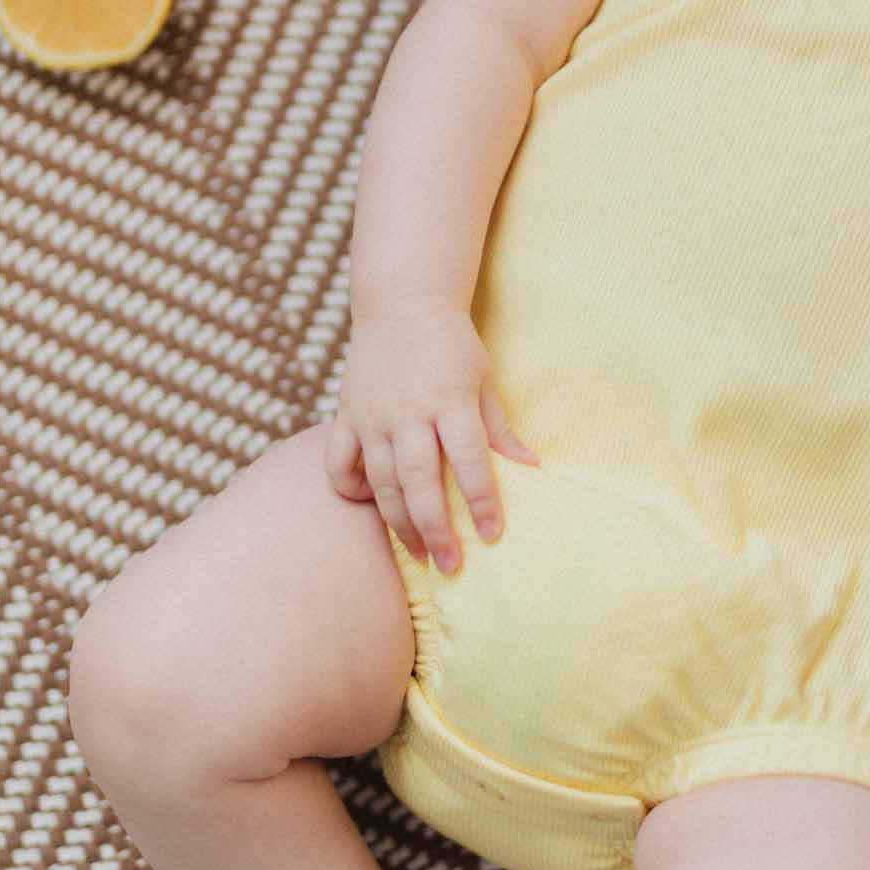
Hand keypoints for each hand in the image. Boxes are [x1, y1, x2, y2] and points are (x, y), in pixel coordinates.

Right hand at [324, 299, 538, 572]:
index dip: (480, 500)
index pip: (468, 458)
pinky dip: (350, 488)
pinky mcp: (346, 414)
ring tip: (421, 553)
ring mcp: (371, 414)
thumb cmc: (452, 344)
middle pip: (419, 480)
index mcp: (449, 398)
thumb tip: (532, 467)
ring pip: (380, 481)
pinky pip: (338, 462)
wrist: (402, 302)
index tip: (492, 534)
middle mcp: (408, 410)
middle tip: (451, 566)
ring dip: (400, 522)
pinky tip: (370, 507)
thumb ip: (500, 426)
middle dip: (436, 529)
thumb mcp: (484, 378)